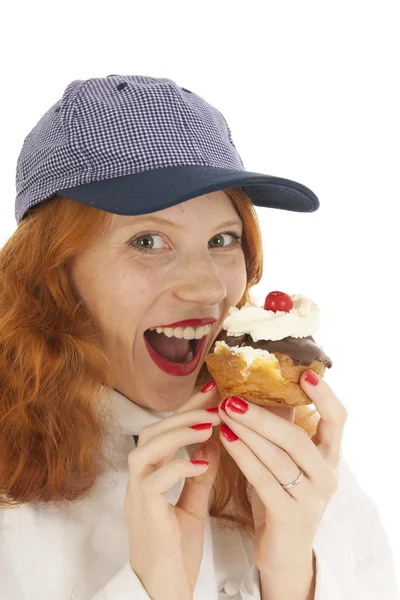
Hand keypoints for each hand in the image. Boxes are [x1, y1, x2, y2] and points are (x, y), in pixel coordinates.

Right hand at [125, 384, 221, 599]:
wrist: (163, 593)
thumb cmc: (174, 552)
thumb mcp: (192, 506)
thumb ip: (199, 476)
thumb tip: (214, 443)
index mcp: (150, 477)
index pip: (165, 432)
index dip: (186, 410)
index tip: (211, 391)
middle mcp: (139, 482)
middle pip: (151, 433)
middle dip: (182, 414)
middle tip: (213, 400)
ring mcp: (137, 497)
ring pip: (146, 450)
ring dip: (178, 433)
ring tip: (209, 424)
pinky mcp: (144, 515)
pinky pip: (154, 482)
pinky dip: (179, 467)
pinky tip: (203, 463)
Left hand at [217, 370, 347, 575]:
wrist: (285, 553)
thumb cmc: (283, 496)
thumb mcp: (287, 460)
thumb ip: (283, 428)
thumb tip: (265, 387)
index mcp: (329, 457)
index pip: (337, 420)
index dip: (324, 396)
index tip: (305, 374)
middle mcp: (326, 476)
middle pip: (297, 438)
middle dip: (262, 416)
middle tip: (232, 398)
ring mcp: (310, 498)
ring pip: (278, 458)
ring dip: (247, 432)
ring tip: (223, 413)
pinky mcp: (290, 516)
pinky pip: (263, 479)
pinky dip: (243, 456)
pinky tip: (225, 438)